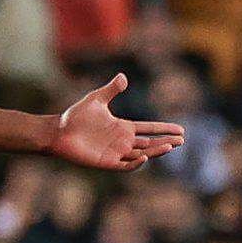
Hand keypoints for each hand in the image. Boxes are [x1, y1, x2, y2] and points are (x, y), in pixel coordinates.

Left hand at [49, 73, 185, 170]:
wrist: (59, 131)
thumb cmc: (76, 116)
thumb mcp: (96, 99)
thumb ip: (111, 90)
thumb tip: (123, 76)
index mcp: (123, 127)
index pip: (149, 128)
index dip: (164, 129)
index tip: (180, 129)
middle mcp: (123, 141)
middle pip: (151, 143)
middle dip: (166, 141)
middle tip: (182, 140)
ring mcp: (116, 153)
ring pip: (143, 154)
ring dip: (156, 151)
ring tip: (170, 146)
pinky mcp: (108, 163)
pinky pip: (126, 165)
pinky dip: (136, 163)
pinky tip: (145, 156)